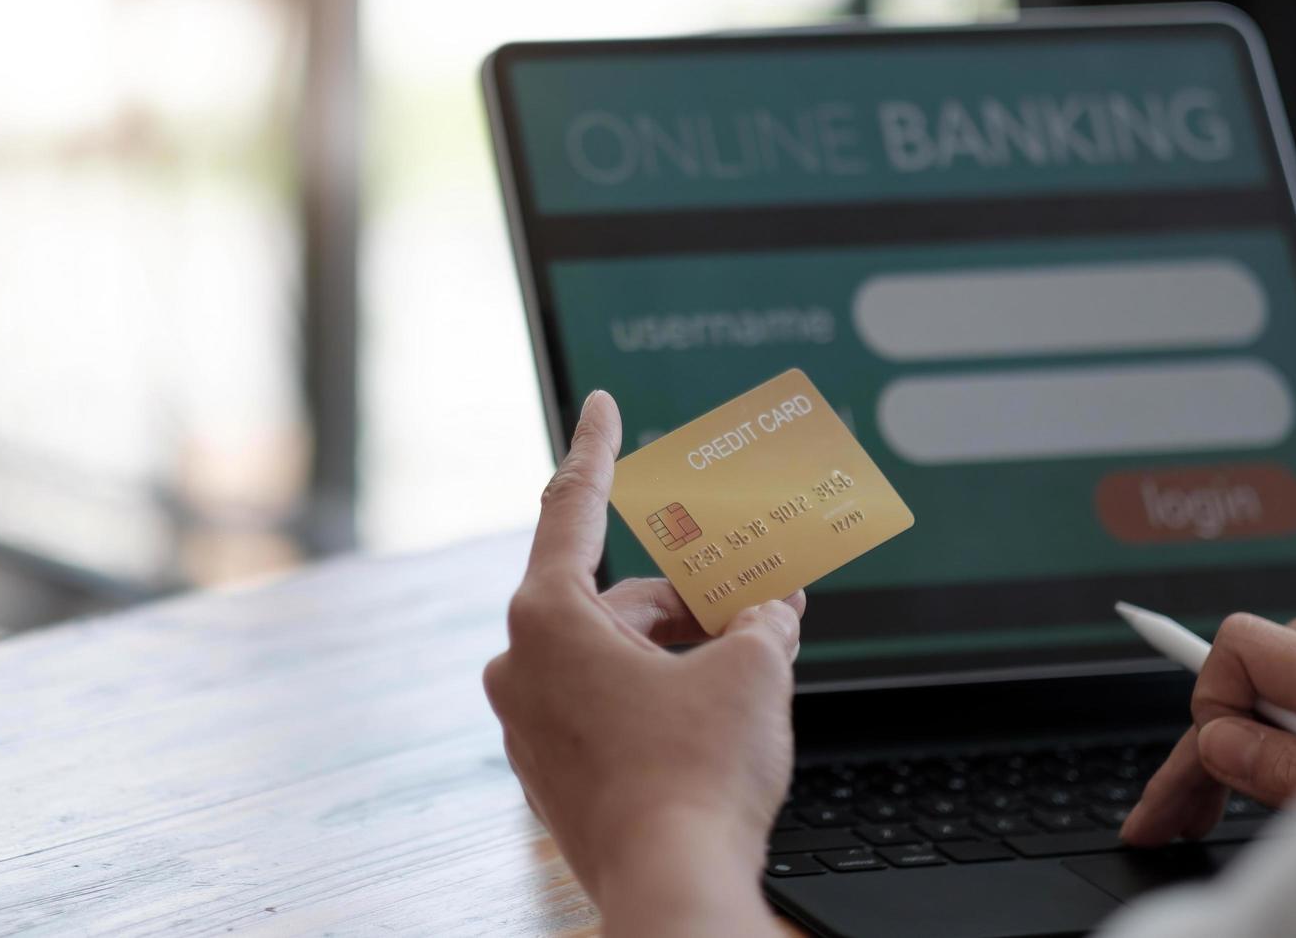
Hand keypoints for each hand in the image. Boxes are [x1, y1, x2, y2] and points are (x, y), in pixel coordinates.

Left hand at [484, 391, 802, 937]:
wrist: (674, 888)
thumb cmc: (695, 781)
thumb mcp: (752, 672)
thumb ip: (763, 618)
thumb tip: (775, 607)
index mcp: (546, 620)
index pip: (573, 508)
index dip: (596, 449)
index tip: (599, 406)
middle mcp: (520, 666)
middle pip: (613, 598)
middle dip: (689, 593)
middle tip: (757, 591)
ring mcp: (530, 725)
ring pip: (612, 655)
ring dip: (679, 647)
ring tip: (754, 654)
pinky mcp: (553, 773)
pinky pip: (605, 704)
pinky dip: (657, 690)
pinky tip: (716, 705)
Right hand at [1120, 612, 1295, 845]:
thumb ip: (1287, 771)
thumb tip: (1218, 740)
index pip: (1247, 645)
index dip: (1213, 701)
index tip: (1206, 765)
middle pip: (1254, 676)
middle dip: (1203, 743)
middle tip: (1166, 812)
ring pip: (1280, 690)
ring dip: (1235, 745)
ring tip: (1198, 810)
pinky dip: (1277, 740)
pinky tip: (1260, 780)